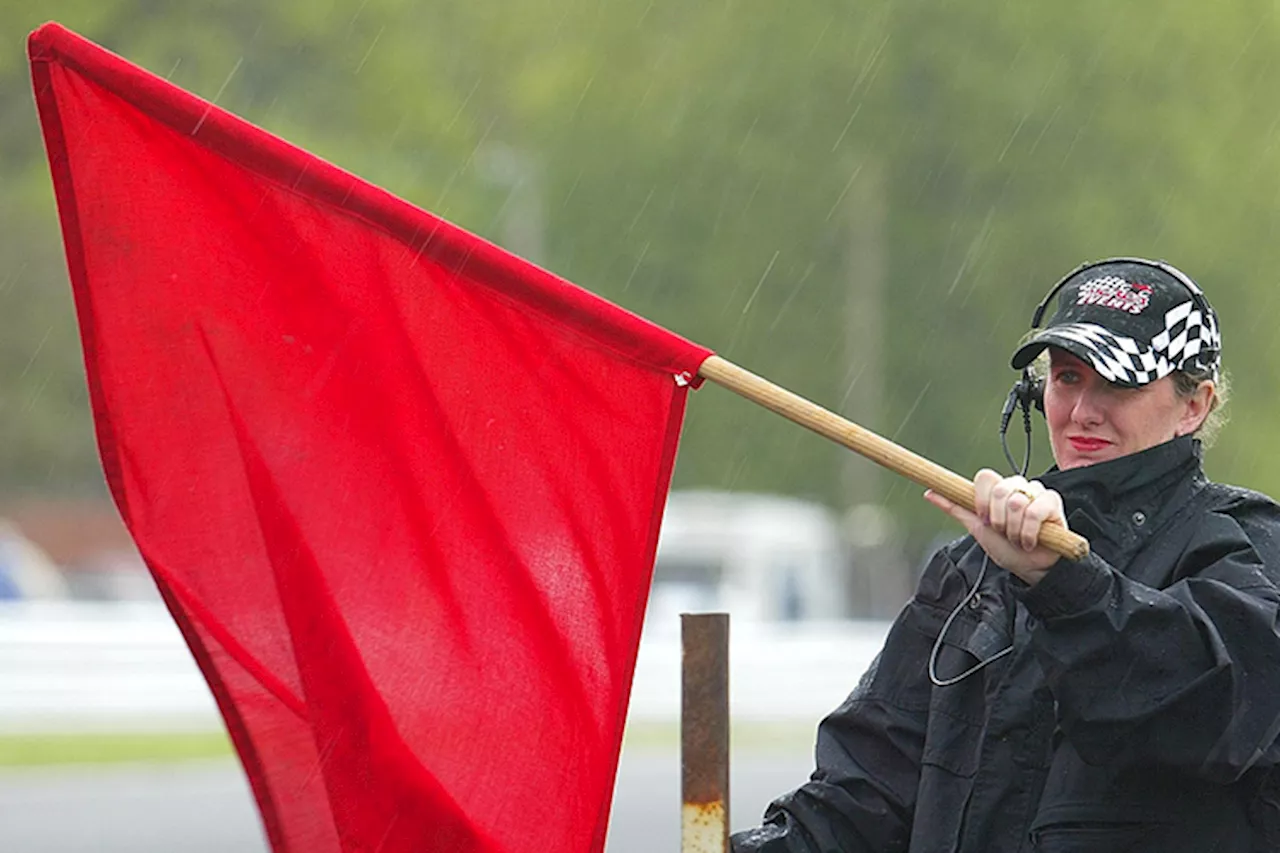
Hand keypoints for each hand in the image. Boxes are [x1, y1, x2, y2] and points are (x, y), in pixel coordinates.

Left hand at [923, 470, 1068, 584]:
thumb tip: (930, 492)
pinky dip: (1029, 532)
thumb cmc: (1006, 549)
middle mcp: (1017, 487)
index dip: (981, 500)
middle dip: (997, 519)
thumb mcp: (976, 528)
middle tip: (1003, 532)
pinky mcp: (1053, 503)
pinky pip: (1035, 512)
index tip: (983, 519)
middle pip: (999, 489)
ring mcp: (1036, 493)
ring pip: (1016, 502)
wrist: (1030, 569)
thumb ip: (956, 508)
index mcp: (998, 490)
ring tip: (1018, 538)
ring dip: (1014, 529)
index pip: (985, 477)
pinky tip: (1031, 541)